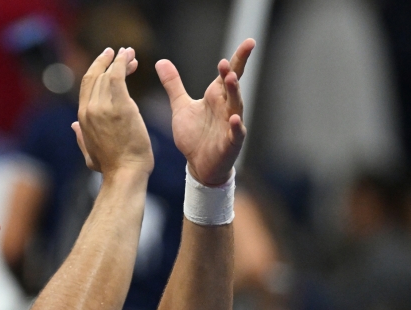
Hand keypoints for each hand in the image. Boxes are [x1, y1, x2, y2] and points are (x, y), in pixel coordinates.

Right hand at [71, 47, 153, 174]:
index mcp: (83, 118)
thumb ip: (81, 137)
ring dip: (119, 60)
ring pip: (107, 74)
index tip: (108, 60)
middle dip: (108, 61)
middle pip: (96, 76)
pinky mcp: (119, 107)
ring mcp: (103, 108)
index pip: (87, 85)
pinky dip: (122, 63)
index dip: (97, 69)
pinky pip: (118, 77)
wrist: (124, 174)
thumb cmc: (111, 167)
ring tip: (129, 53)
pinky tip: (128, 57)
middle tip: (122, 52)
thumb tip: (73, 125)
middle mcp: (89, 109)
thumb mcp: (90, 153)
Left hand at [155, 39, 254, 185]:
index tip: (249, 42)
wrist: (198, 165)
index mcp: (216, 97)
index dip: (239, 58)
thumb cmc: (194, 136)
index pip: (228, 74)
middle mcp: (226, 108)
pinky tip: (233, 119)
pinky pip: (235, 133)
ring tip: (231, 80)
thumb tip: (161, 61)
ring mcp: (230, 125)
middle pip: (232, 87)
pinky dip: (235, 126)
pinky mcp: (230, 143)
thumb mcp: (180, 107)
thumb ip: (173, 84)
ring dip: (235, 93)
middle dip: (231, 74)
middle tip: (226, 63)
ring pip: (236, 106)